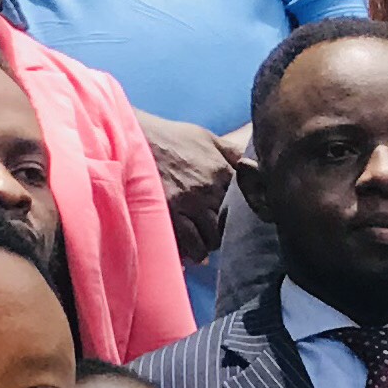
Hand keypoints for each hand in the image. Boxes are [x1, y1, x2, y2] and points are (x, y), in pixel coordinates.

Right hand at [139, 112, 239, 263]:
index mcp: (223, 170)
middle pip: (232, 224)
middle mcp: (210, 187)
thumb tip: (256, 164)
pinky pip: (192, 244)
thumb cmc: (170, 138)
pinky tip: (192, 249)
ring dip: (210, 243)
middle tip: (218, 233)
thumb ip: (232, 152)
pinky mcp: (171, 212)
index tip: (243, 221)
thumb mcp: (206, 138)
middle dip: (227, 231)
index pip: (249, 203)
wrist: (131, 136)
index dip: (247, 215)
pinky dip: (194, 251)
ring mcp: (190, 202)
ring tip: (204, 240)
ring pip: (214, 238)